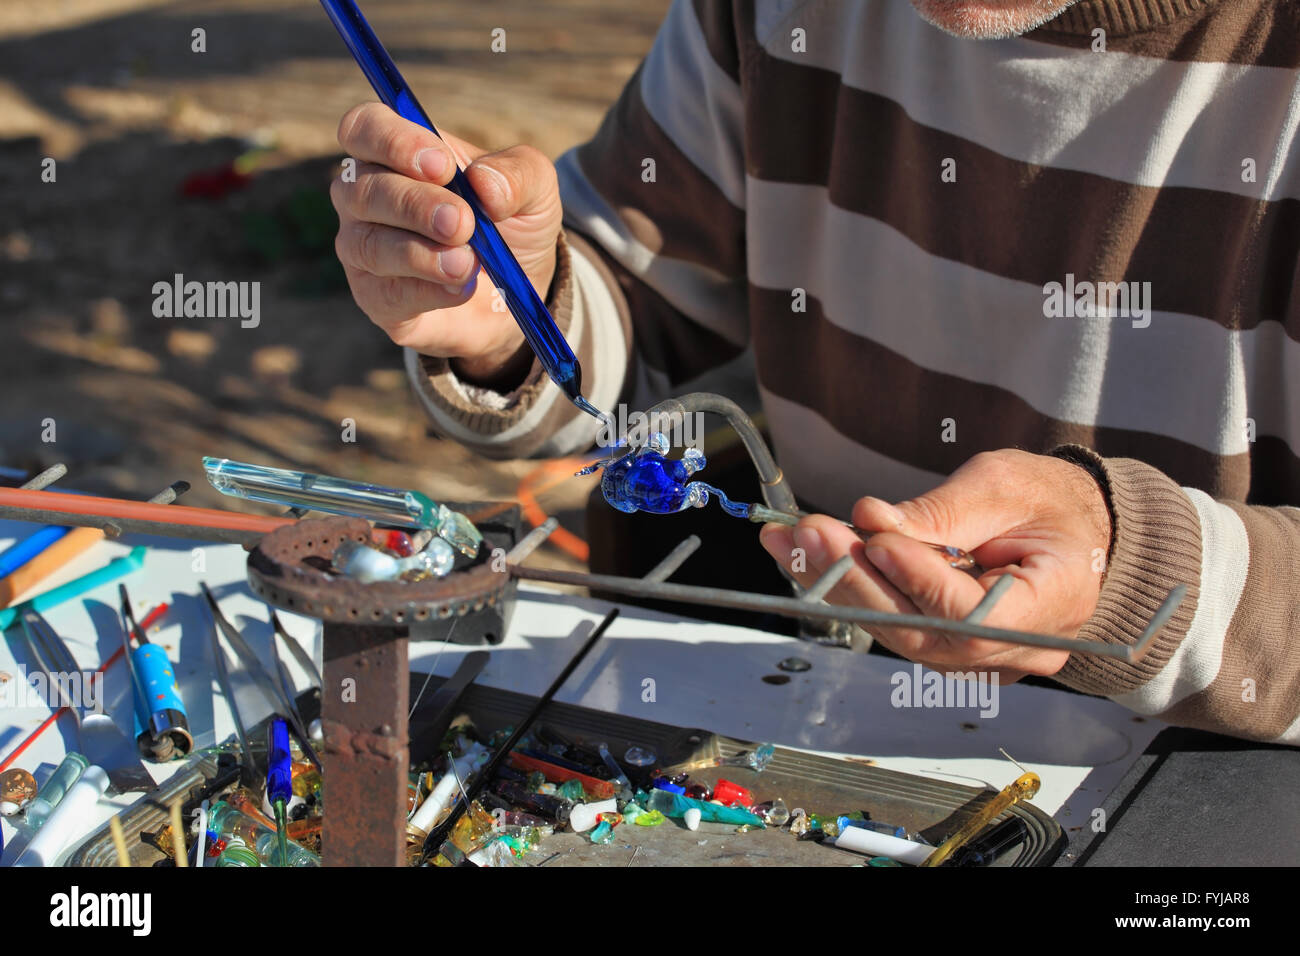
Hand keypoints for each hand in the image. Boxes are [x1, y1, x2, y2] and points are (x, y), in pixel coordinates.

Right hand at [330, 102, 563, 383]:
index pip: (364, 128)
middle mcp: (366, 197)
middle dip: (414, 206)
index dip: (393, 142)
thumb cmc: (512, 222)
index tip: (442, 167)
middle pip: (362, 191)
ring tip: (468, 263)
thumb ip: (516, 174)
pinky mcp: (376, 299)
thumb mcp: (534, 188)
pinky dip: (425, 291)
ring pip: (368, 245)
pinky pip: (385, 294)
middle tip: (463, 223)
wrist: (519, 291)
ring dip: (420, 254)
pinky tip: (460, 288)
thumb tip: (482, 183)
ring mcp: (364, 249)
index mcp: (396, 153)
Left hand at [758, 450, 1112, 681]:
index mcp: (1053, 606)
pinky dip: (844, 585)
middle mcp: (1014, 648)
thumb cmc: (1049, 501)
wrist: (1069, 525)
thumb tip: (873, 518)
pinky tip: (802, 553)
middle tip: (810, 534)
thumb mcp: (1005, 485)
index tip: (875, 539)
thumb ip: (943, 510)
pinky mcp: (943, 642)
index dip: (919, 581)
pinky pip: (889, 620)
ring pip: (896, 630)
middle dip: (858, 579)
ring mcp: (977, 655)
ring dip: (836, 583)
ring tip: (791, 539)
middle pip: (923, 631)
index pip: (975, 614)